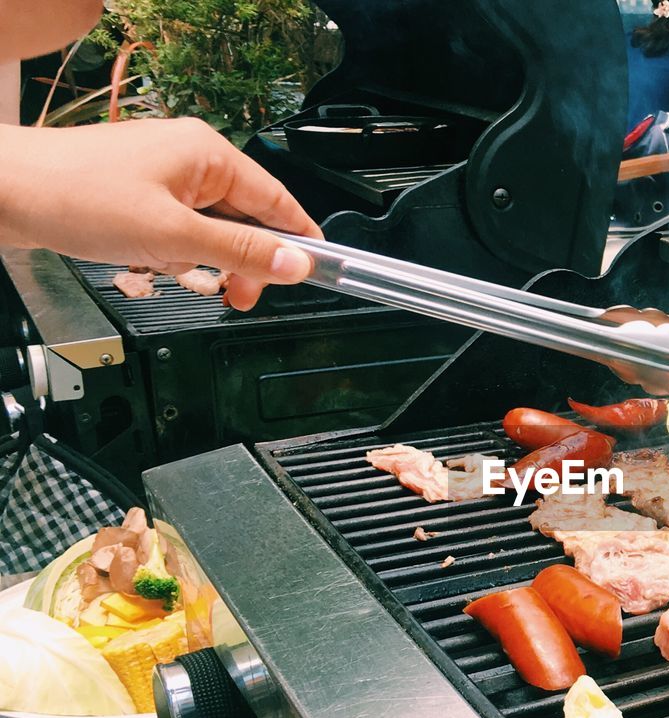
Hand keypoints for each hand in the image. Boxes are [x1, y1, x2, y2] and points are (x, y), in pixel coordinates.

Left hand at [0, 118, 321, 309]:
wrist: (5, 192)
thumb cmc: (75, 196)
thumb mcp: (175, 236)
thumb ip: (242, 253)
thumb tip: (297, 264)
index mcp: (209, 154)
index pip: (279, 201)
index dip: (301, 241)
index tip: (320, 272)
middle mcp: (190, 158)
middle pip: (247, 219)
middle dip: (244, 261)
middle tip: (240, 295)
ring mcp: (164, 175)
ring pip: (211, 228)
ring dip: (201, 258)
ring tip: (176, 270)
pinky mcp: (140, 194)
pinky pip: (180, 229)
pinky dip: (173, 252)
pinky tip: (150, 260)